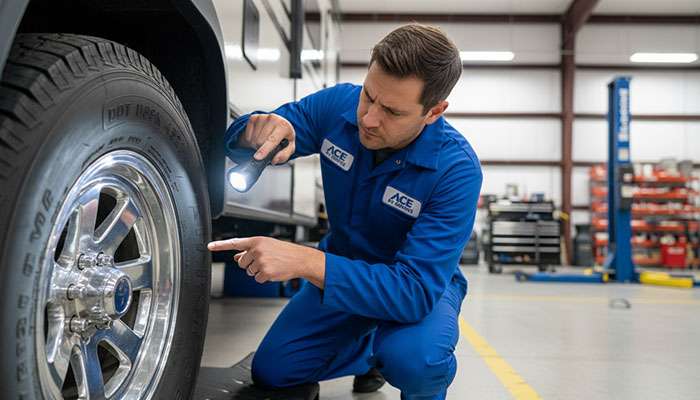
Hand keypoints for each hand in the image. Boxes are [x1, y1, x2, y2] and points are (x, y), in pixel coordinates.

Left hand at [207, 237, 325, 286]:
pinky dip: (264, 277)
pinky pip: (257, 278)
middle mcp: (257, 250)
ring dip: (258, 271)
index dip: (220, 245)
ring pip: (249, 271)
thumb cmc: (284, 251)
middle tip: (264, 261)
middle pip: (242, 263)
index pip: (235, 243)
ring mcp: (261, 261)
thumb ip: (250, 251)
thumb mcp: (266, 247)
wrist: (299, 259)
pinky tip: (273, 271)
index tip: (209, 246)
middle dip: (250, 264)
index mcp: (256, 241)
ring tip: (271, 264)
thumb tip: (237, 256)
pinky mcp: (265, 272)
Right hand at [237, 113, 295, 164]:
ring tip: (264, 142)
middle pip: (260, 141)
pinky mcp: (254, 117)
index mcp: (284, 126)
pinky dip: (251, 139)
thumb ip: (284, 155)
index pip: (272, 139)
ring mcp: (262, 117)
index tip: (257, 157)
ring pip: (253, 139)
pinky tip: (258, 136)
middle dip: (262, 149)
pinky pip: (247, 135)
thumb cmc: (284, 137)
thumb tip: (274, 160)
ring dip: (256, 144)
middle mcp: (273, 119)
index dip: (265, 149)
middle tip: (268, 147)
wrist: (280, 124)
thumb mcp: (290, 147)